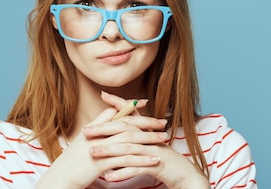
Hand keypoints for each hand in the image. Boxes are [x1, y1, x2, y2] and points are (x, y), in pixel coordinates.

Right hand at [35, 93, 163, 188]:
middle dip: (146, 122)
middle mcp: (95, 135)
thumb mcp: (80, 146)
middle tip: (162, 122)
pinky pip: (126, 159)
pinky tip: (154, 160)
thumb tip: (107, 130)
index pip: (112, 111)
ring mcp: (98, 148)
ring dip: (148, 139)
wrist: (58, 180)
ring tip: (163, 139)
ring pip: (129, 140)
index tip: (144, 102)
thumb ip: (94, 135)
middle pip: (125, 123)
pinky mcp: (101, 164)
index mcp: (91, 128)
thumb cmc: (70, 166)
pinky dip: (142, 159)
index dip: (129, 106)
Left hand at [84, 93, 209, 188]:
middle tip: (85, 131)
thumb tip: (117, 132)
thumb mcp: (148, 145)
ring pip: (128, 148)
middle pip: (125, 129)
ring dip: (108, 151)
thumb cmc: (163, 160)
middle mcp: (150, 137)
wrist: (185, 174)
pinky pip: (136, 168)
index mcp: (147, 130)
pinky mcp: (157, 165)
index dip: (118, 102)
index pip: (131, 113)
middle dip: (104, 129)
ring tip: (92, 152)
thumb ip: (135, 137)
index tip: (103, 94)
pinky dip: (121, 172)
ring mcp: (153, 150)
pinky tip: (108, 177)